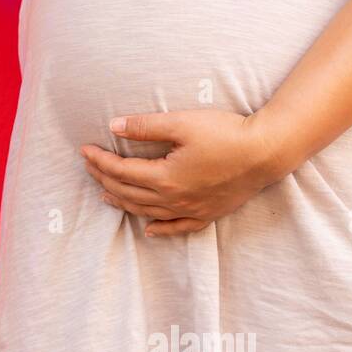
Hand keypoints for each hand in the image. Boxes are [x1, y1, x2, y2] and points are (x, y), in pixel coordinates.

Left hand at [80, 110, 288, 236]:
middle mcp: (173, 199)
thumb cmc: (226, 133)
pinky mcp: (208, 214)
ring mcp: (191, 210)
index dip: (99, 161)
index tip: (84, 150)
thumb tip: (112, 126)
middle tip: (90, 167)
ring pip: (146, 211)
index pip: (120, 171)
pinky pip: (178, 227)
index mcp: (164, 177)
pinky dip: (160, 229)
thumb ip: (145, 127)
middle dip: (104, 179)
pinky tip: (148, 229)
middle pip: (128, 193)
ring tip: (106, 194)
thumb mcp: (182, 123)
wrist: (267, 152)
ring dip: (123, 203)